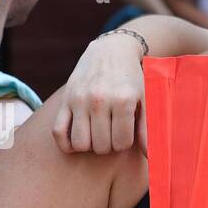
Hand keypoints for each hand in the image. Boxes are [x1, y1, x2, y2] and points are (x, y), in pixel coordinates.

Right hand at [53, 33, 146, 156]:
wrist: (111, 51)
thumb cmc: (132, 80)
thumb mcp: (146, 100)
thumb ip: (148, 129)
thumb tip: (149, 156)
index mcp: (122, 100)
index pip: (121, 144)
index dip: (125, 143)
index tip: (126, 132)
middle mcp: (99, 100)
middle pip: (101, 147)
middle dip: (109, 145)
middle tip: (112, 132)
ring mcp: (79, 100)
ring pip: (80, 144)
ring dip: (90, 145)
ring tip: (98, 134)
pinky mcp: (65, 100)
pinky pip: (58, 133)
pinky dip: (67, 143)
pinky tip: (79, 137)